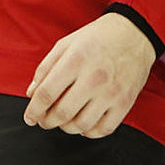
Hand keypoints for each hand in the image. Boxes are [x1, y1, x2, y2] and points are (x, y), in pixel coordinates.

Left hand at [24, 12, 156, 138]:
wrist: (135, 33)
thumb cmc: (99, 36)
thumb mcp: (67, 42)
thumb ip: (46, 67)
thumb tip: (32, 93)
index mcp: (76, 59)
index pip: (46, 94)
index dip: (33, 110)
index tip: (30, 116)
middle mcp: (94, 77)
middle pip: (61, 113)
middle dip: (46, 121)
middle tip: (44, 119)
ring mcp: (111, 92)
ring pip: (81, 125)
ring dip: (66, 127)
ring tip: (65, 119)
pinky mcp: (125, 102)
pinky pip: (103, 129)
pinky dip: (89, 131)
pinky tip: (85, 121)